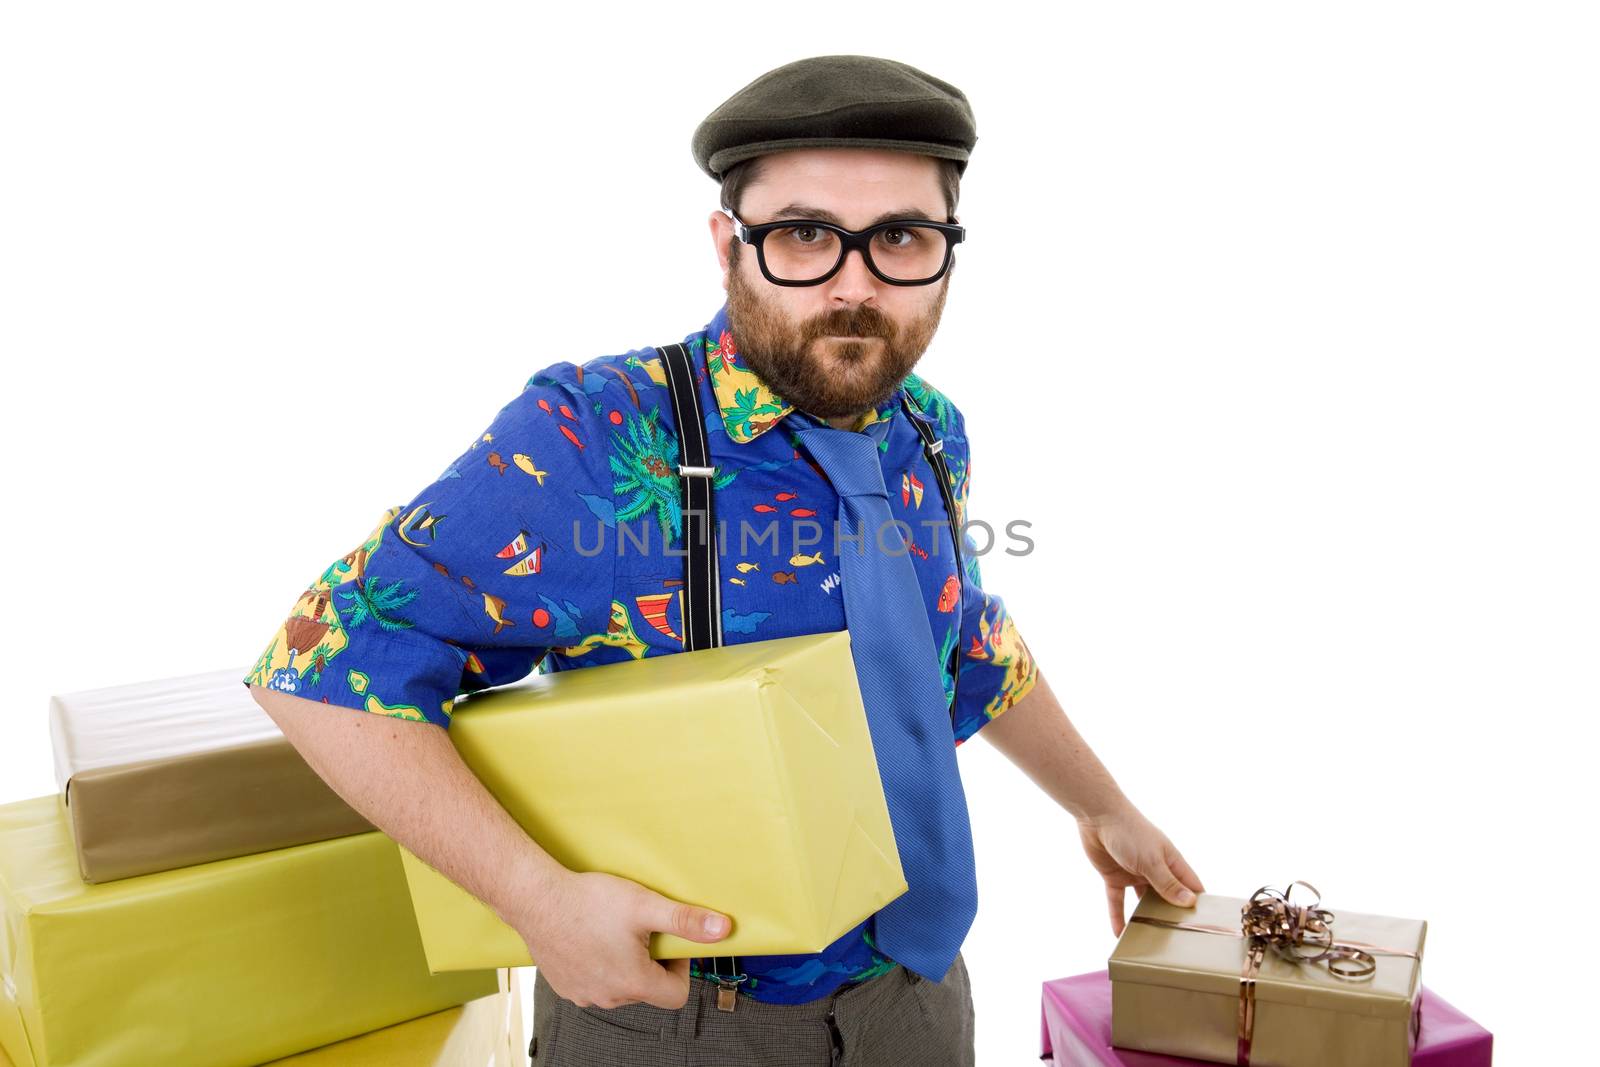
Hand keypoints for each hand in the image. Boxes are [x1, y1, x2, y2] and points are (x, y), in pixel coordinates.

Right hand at [514, 869, 734, 1009]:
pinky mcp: (565, 986)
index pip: (677, 995)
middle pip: (647, 989)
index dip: (681, 968)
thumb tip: (722, 930)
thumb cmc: (587, 902)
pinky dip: (599, 965)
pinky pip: (594, 983)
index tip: (669, 943)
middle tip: (639, 929)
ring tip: (613, 931)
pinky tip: (591, 938)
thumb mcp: (645, 905)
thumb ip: (685, 921)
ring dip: (624, 963)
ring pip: (620, 986)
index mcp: (633, 982)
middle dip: (651, 962)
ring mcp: (583, 995)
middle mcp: (608, 997)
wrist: (535, 898)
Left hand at [1077, 803, 1204, 936]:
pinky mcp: (1114, 877)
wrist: (1097, 816)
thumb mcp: (1152, 860)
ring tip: (1150, 942)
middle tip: (1178, 944)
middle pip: (1168, 898)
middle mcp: (1155, 870)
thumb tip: (1189, 902)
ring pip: (1143, 902)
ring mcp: (1134, 874)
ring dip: (1145, 918)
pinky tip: (1118, 934)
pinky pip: (1117, 901)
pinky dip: (1117, 916)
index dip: (1198, 904)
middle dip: (1171, 916)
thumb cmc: (1130, 831)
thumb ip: (1168, 883)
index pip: (1191, 886)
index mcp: (1171, 862)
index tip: (1206, 926)